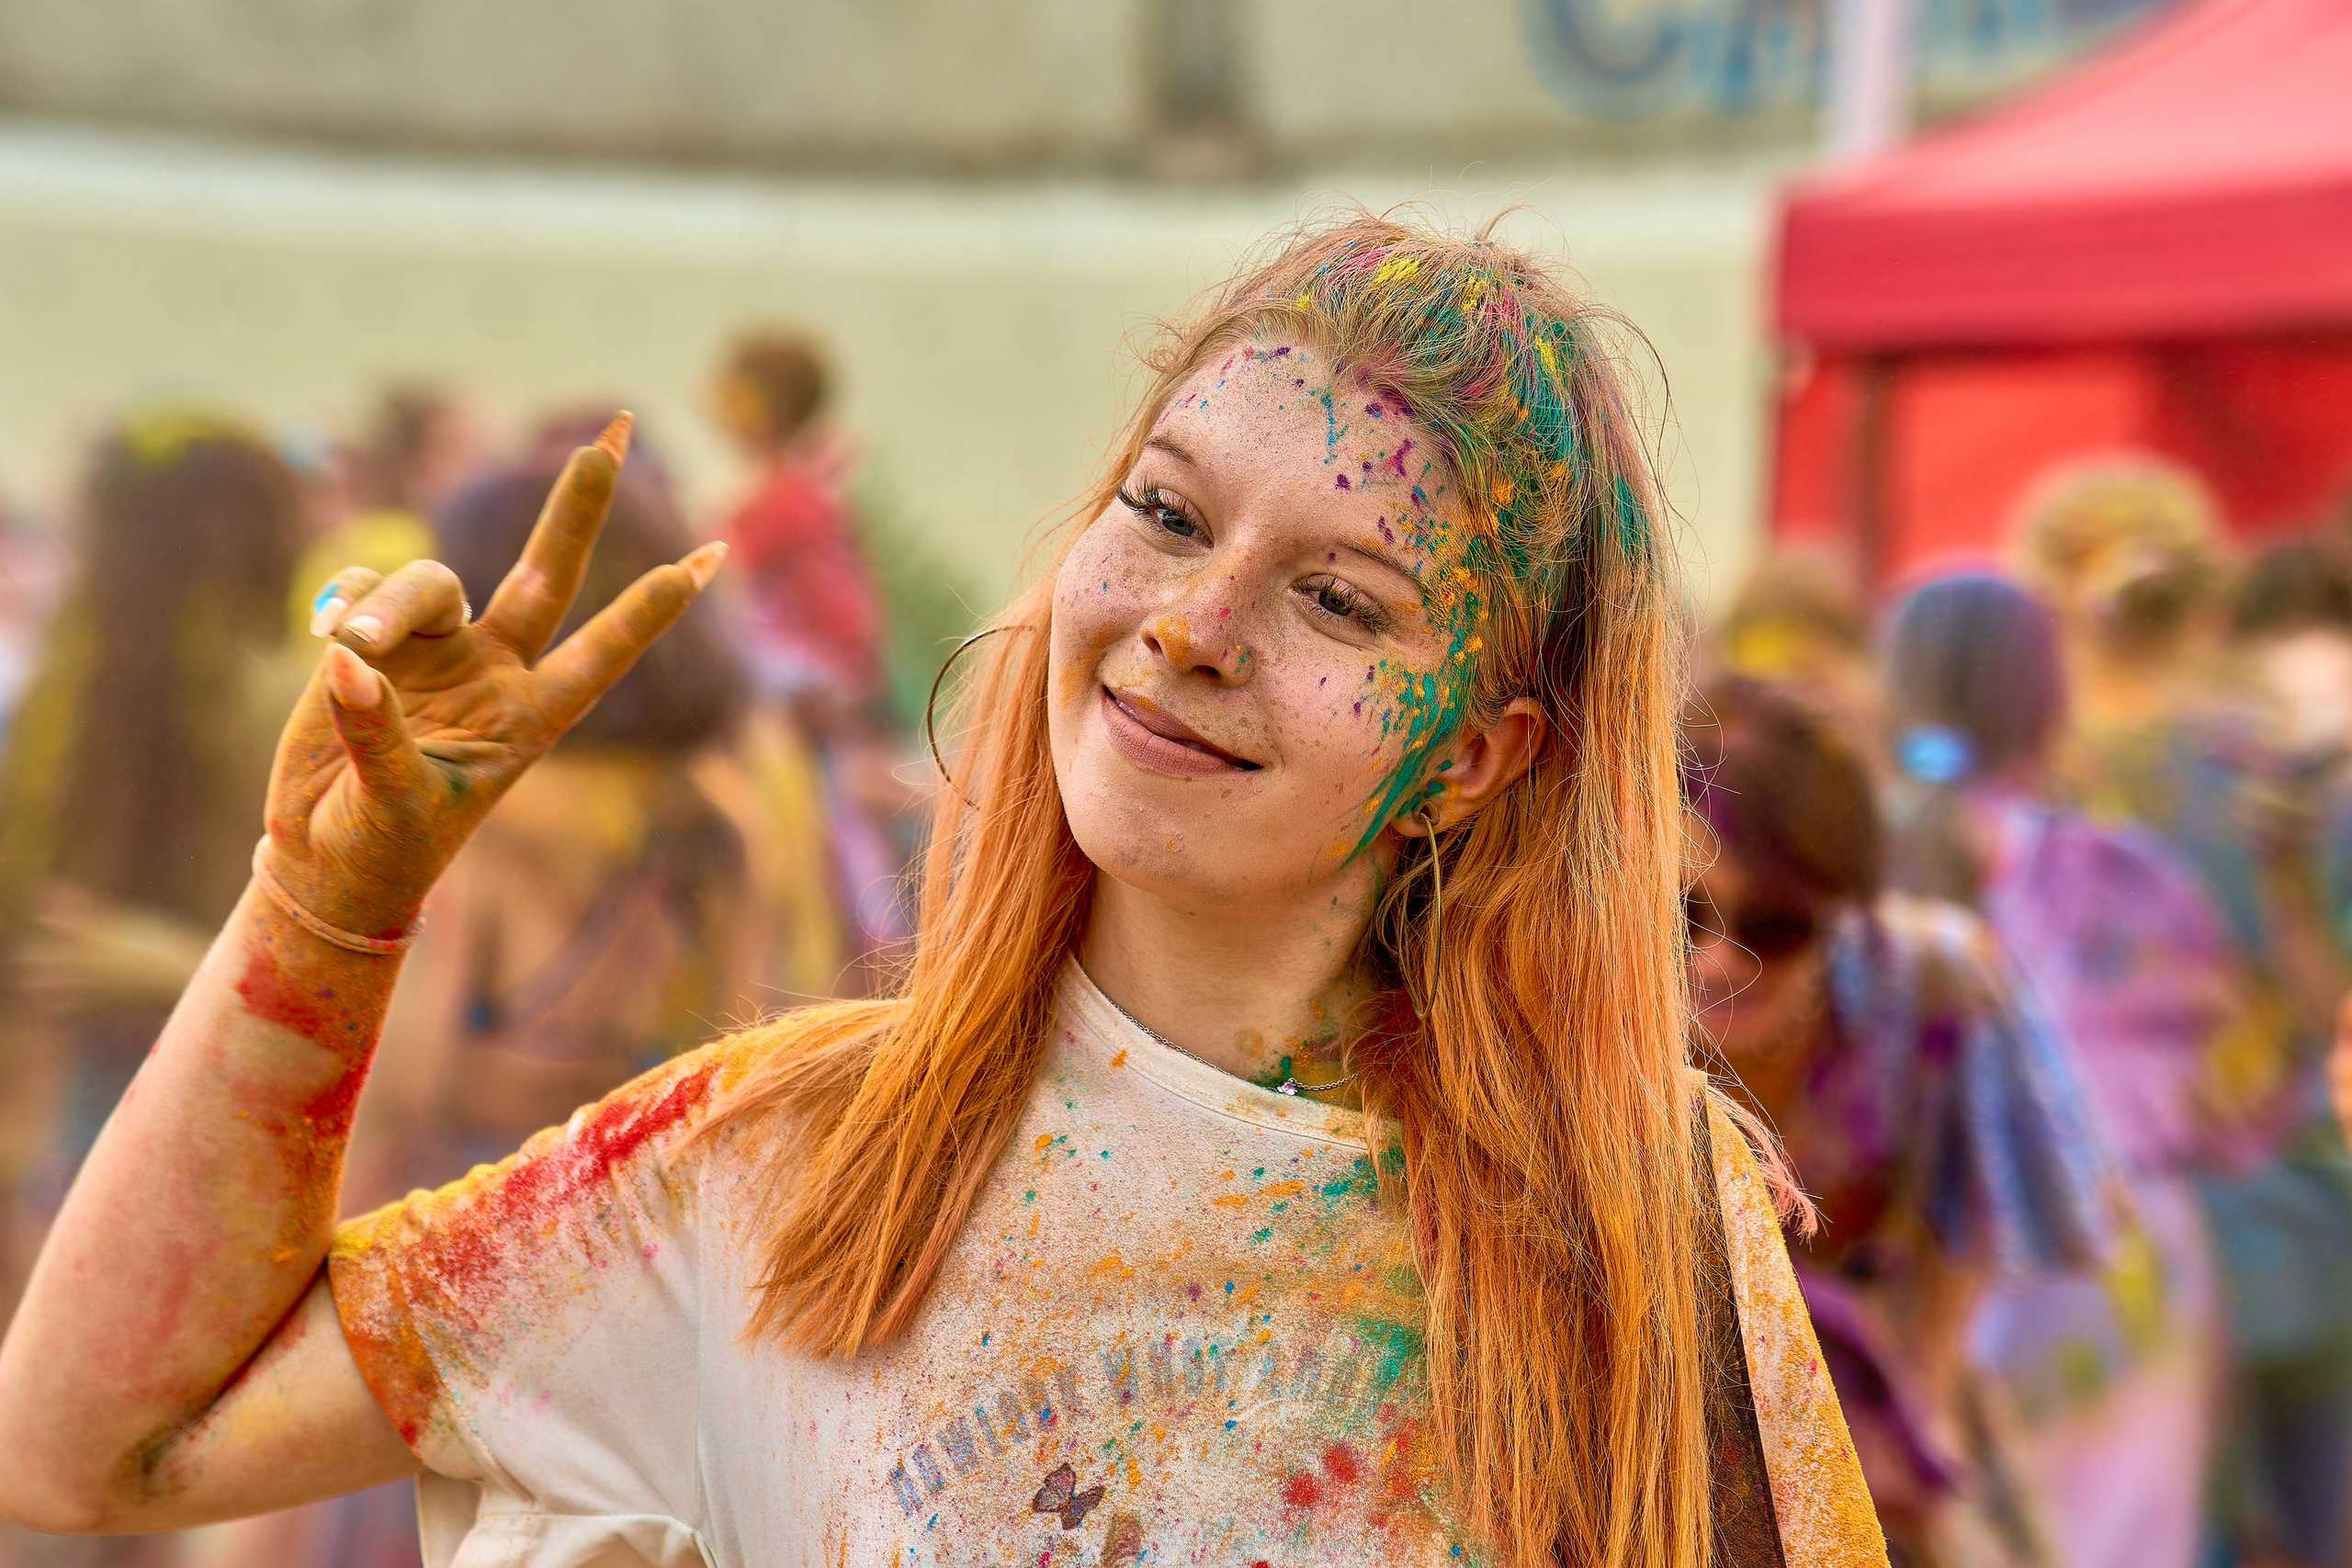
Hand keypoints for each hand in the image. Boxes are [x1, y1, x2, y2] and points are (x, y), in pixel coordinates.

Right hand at [268, 415, 724, 936]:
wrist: (326, 859)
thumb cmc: (381, 848)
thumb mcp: (394, 804)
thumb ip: (377, 733)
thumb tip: (350, 661)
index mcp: (530, 720)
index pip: (603, 655)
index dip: (652, 608)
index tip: (710, 557)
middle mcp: (494, 673)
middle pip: (546, 573)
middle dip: (579, 506)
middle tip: (618, 432)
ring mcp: (439, 653)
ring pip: (432, 583)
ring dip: (390, 602)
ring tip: (352, 643)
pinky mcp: (377, 644)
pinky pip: (369, 591)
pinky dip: (348, 602)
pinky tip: (323, 635)